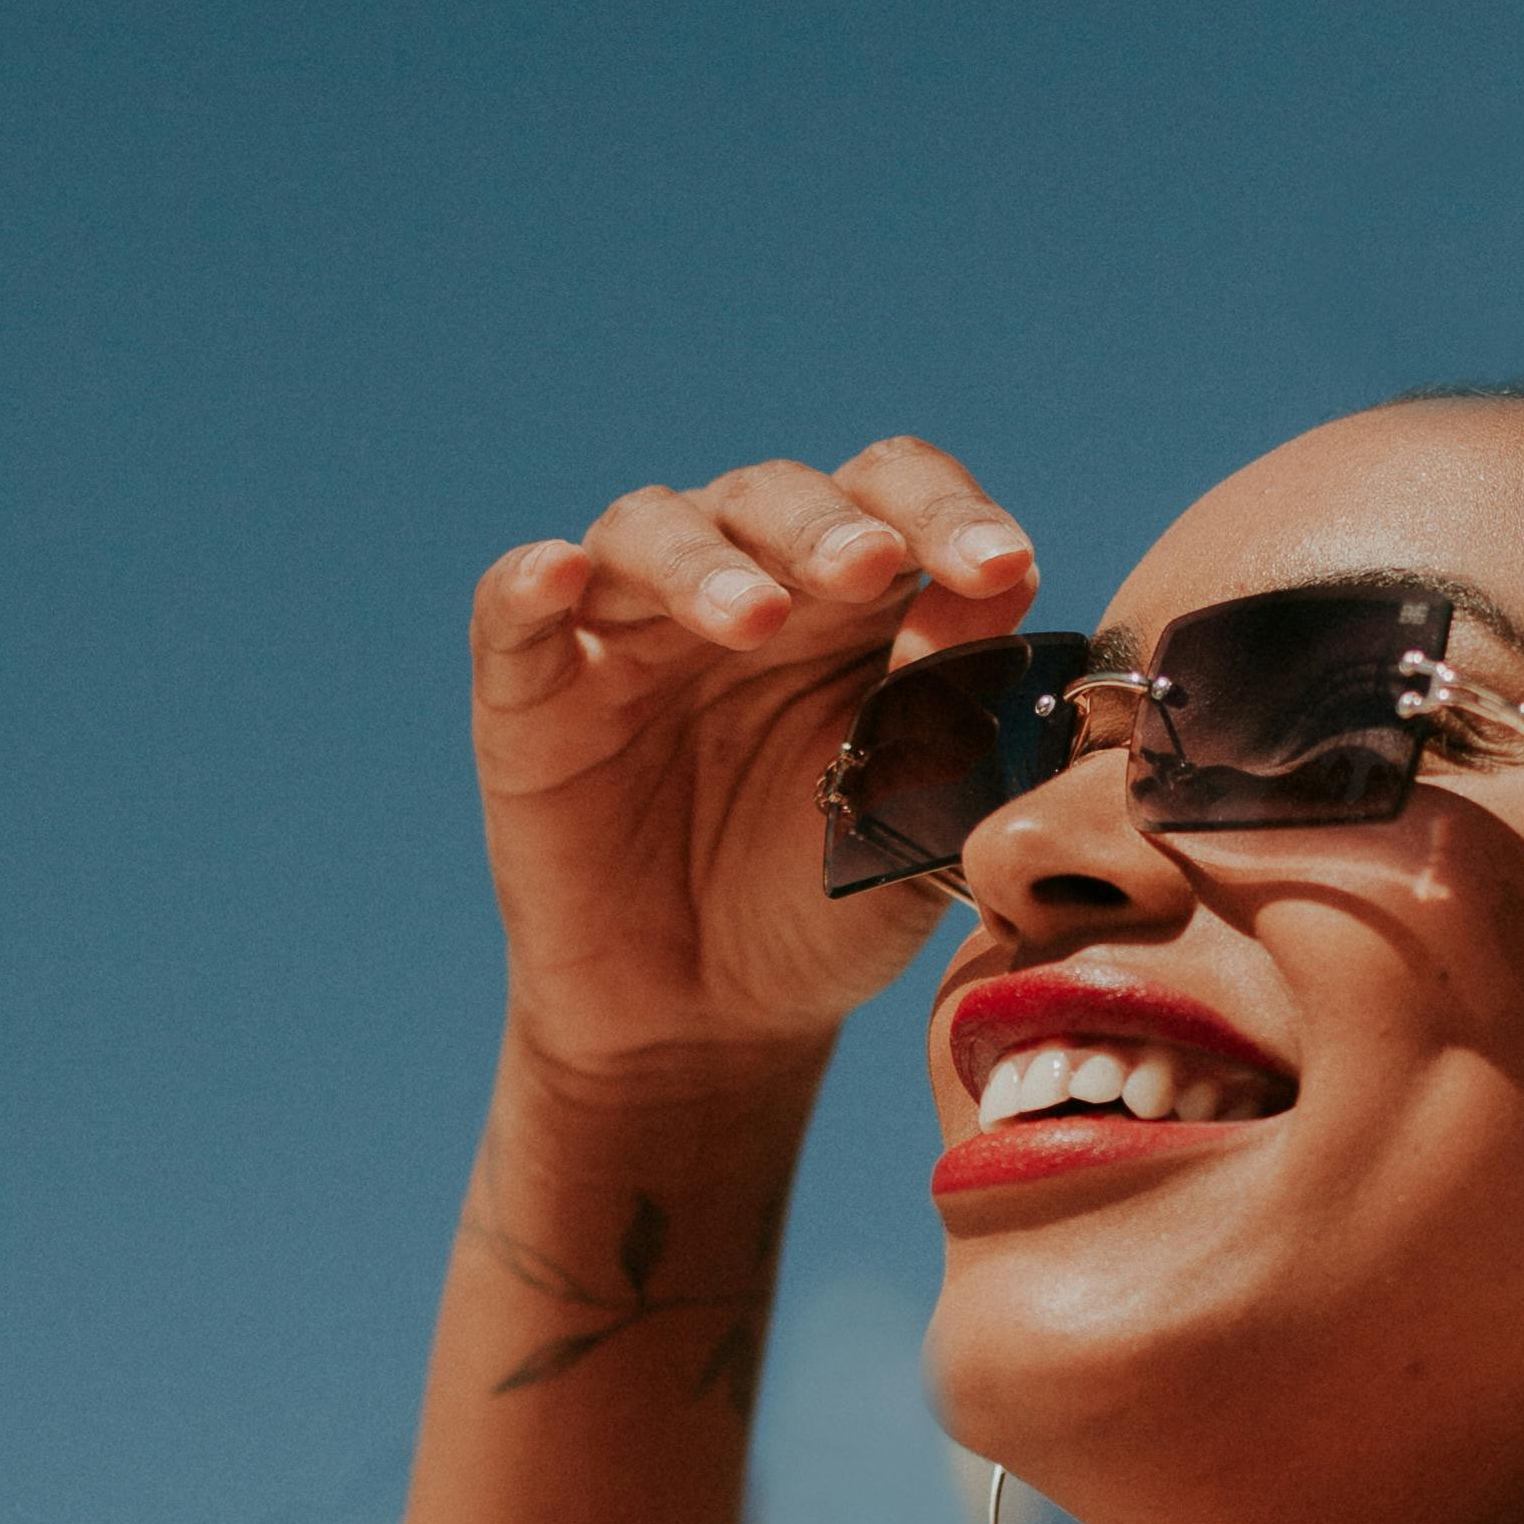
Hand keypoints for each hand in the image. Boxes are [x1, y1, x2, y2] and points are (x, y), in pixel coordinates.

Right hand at [470, 439, 1039, 1082]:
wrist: (708, 1025)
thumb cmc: (825, 907)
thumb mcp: (913, 817)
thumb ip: (954, 706)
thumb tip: (1008, 588)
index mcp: (851, 599)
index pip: (895, 499)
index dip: (947, 512)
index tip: (1000, 567)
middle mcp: (743, 585)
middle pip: (778, 498)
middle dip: (829, 528)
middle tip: (873, 568)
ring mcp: (630, 626)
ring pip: (650, 530)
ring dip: (705, 560)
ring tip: (755, 618)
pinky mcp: (531, 687)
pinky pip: (515, 607)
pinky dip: (531, 581)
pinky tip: (558, 574)